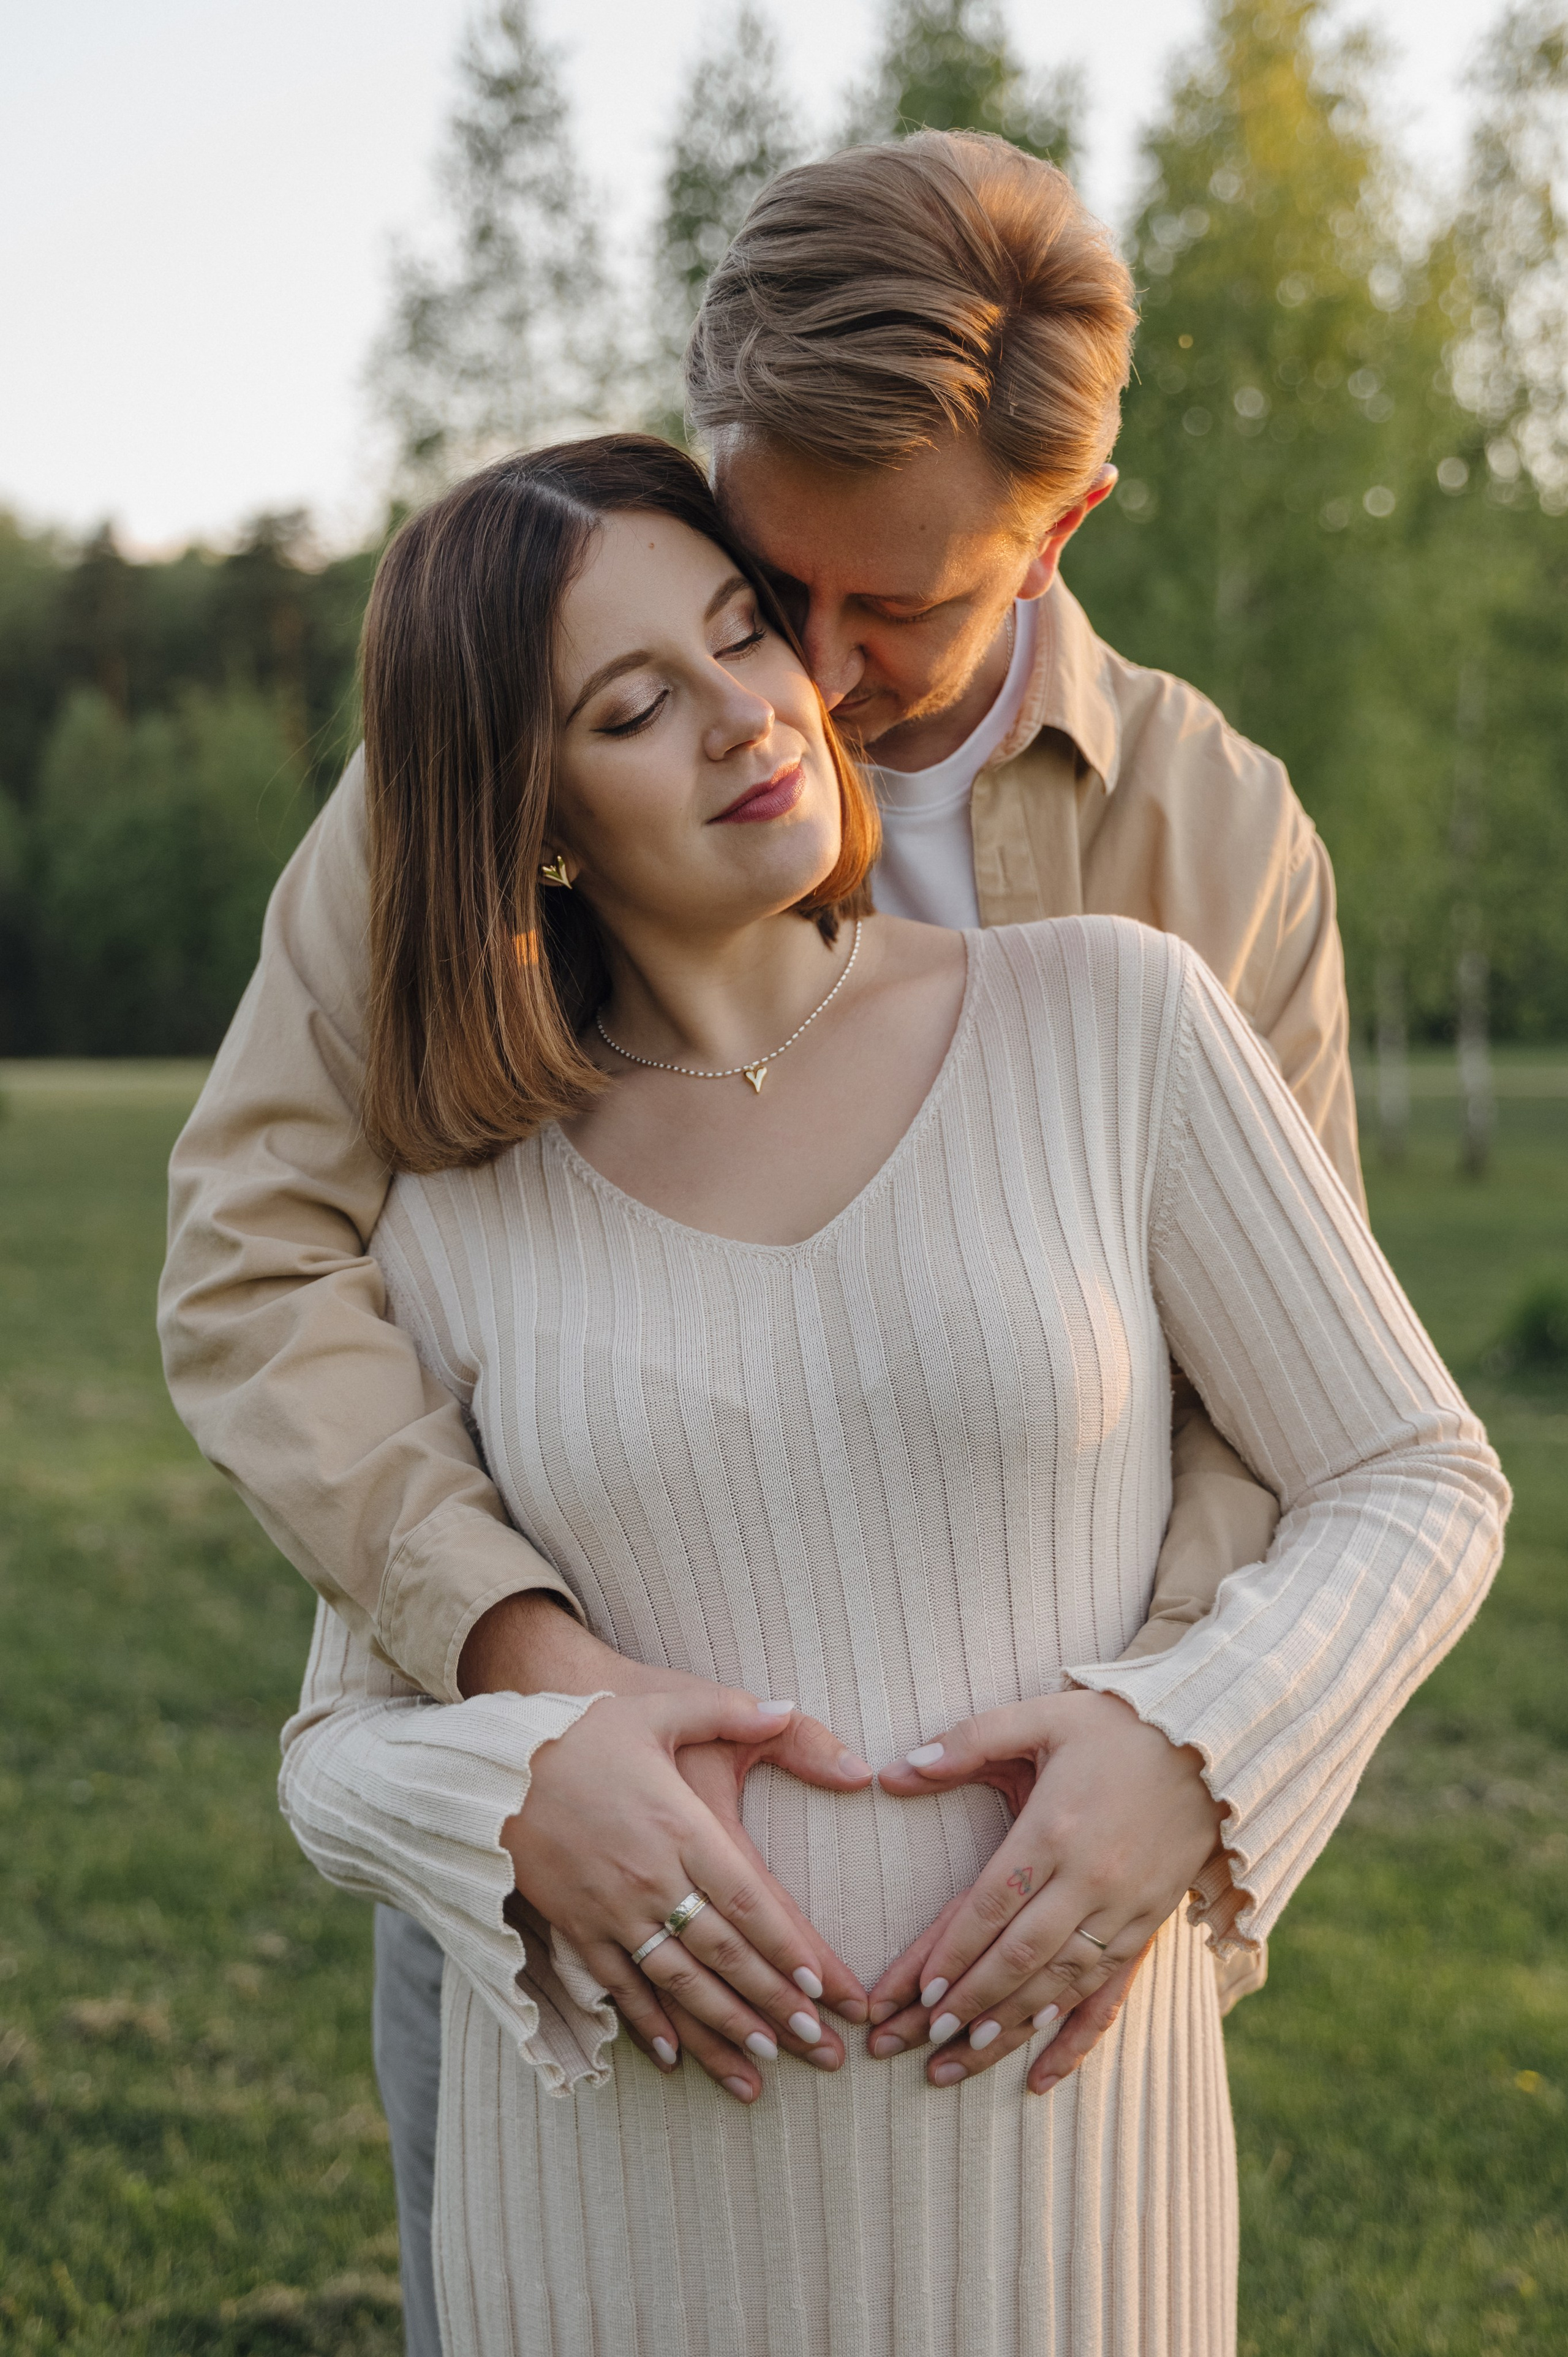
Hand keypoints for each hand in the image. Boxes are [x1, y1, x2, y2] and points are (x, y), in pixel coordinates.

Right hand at [505, 1687, 864, 2096]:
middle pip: (721, 1951)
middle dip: (771, 2002)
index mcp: (679, 1825)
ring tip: (764, 2063)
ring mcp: (609, 1908)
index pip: (745, 1898)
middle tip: (815, 2044)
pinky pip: (617, 1985)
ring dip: (722, 2026)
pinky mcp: (574, 1925)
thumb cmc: (584, 1731)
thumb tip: (789, 1709)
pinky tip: (676, 2058)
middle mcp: (649, 1876)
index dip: (784, 1945)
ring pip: (676, 1980)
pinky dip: (648, 2023)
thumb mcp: (661, 1706)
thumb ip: (730, 1710)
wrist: (495, 1763)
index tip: (818, 1984)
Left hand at [868, 1690, 1224, 2091]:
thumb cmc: (1117, 1725)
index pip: (991, 1907)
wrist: (1214, 1742)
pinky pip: (1110, 1993)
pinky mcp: (1152, 1924)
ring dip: (1009, 2028)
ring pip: (1059, 1985)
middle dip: (967, 2004)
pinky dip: (1074, 2036)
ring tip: (960, 2060)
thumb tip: (894, 1771)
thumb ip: (966, 1742)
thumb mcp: (1040, 1716)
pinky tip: (1042, 2074)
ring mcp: (1126, 1908)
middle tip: (920, 2039)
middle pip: (1019, 1957)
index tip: (915, 1992)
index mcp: (1055, 1829)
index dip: (951, 1954)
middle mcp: (1091, 1879)